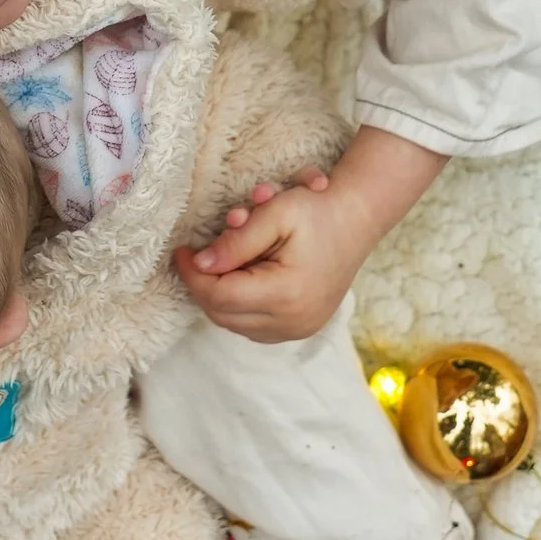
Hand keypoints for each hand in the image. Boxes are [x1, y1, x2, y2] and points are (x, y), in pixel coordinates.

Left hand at [176, 127, 447, 342]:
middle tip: (197, 255)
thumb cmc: (318, 210)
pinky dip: (239, 305)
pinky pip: (254, 326)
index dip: (193, 274)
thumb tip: (201, 263)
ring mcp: (299, 329)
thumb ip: (236, 241)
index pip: (219, 295)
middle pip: (223, 314)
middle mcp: (293, 321)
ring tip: (223, 263)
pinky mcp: (301, 329)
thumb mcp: (274, 213)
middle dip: (204, 285)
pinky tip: (243, 277)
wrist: (358, 220)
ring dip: (220, 296)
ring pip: (235, 324)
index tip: (181, 251)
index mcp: (287, 293)